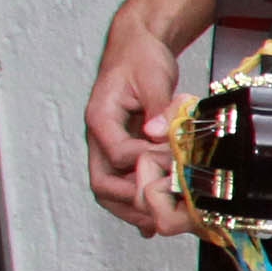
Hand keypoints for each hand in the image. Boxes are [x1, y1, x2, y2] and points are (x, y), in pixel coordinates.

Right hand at [85, 33, 191, 237]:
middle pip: (103, 182)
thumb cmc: (141, 58)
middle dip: (132, 199)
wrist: (137, 48)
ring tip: (160, 222)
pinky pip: (124, 182)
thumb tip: (158, 132)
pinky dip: (137, 201)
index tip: (172, 165)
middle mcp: (100, 136)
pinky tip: (154, 218)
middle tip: (163, 210)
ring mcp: (110, 146)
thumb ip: (158, 105)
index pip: (116, 154)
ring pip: (110, 189)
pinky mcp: (124, 150)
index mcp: (101, 117)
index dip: (144, 164)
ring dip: (133, 208)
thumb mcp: (153, 76)